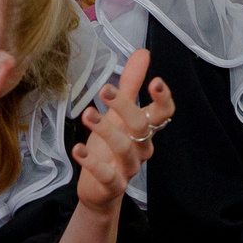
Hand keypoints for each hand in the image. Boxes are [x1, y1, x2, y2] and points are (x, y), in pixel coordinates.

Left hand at [72, 49, 172, 211]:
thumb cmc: (110, 147)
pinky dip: (92, 162)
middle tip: (105, 89)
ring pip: (124, 148)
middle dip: (124, 107)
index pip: (163, 114)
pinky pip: (107, 174)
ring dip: (105, 130)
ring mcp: (128, 167)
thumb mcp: (118, 113)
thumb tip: (143, 53)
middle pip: (140, 126)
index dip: (163, 99)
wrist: (100, 189)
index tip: (155, 81)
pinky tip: (78, 149)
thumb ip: (131, 84)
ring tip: (87, 114)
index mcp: (145, 129)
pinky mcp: (113, 185)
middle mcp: (141, 147)